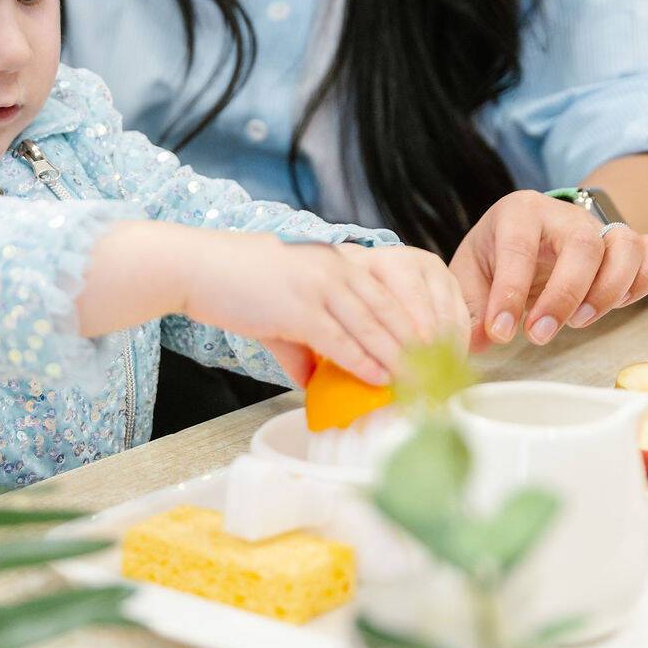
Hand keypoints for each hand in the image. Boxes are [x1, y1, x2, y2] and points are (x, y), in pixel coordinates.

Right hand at [184, 239, 466, 386]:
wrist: (200, 267)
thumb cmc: (240, 285)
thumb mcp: (286, 307)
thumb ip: (305, 342)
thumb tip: (312, 381)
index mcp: (344, 262)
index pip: (400, 290)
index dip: (428, 320)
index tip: (447, 351)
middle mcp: (340, 268)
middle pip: (397, 310)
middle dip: (425, 346)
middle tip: (443, 376)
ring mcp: (320, 285)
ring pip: (375, 325)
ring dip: (401, 359)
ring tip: (422, 384)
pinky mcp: (299, 307)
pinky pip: (340, 339)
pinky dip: (363, 361)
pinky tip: (378, 378)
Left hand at [449, 190, 647, 350]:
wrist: (530, 231)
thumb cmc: (498, 252)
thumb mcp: (471, 271)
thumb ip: (471, 307)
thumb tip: (478, 342)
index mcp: (519, 212)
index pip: (519, 247)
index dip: (510, 293)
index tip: (501, 332)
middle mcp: (564, 214)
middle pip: (583, 245)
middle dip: (565, 296)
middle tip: (540, 335)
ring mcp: (600, 227)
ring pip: (626, 245)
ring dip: (609, 290)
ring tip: (579, 321)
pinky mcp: (625, 243)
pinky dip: (643, 281)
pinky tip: (617, 304)